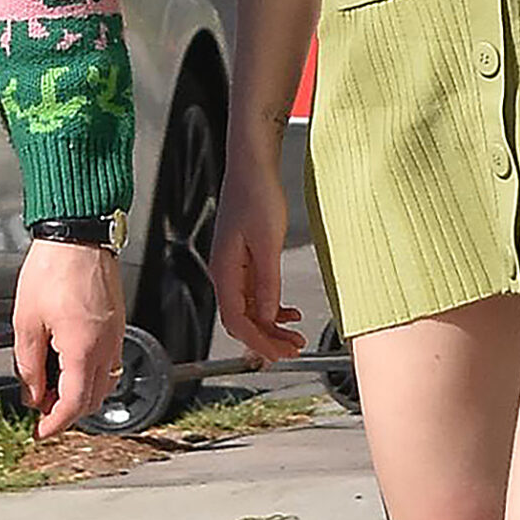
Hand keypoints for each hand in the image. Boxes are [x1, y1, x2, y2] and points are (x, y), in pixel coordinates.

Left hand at [11, 239, 123, 439]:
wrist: (77, 234)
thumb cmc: (52, 269)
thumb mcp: (26, 322)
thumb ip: (28, 365)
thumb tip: (31, 395)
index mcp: (83, 348)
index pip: (75, 404)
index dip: (56, 423)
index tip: (41, 431)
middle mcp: (106, 345)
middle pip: (93, 399)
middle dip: (67, 411)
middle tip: (40, 409)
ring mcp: (115, 334)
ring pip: (104, 382)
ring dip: (80, 393)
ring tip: (50, 386)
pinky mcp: (116, 322)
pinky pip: (108, 362)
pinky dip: (89, 374)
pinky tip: (67, 363)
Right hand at [211, 153, 301, 364]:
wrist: (252, 167)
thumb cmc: (256, 195)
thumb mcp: (268, 243)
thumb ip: (267, 283)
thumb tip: (268, 316)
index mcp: (225, 271)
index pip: (236, 321)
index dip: (258, 342)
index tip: (280, 353)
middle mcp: (225, 273)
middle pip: (241, 321)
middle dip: (266, 340)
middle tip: (293, 349)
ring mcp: (233, 268)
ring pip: (249, 310)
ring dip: (270, 326)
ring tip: (294, 336)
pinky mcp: (244, 260)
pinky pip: (254, 295)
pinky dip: (270, 308)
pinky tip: (288, 312)